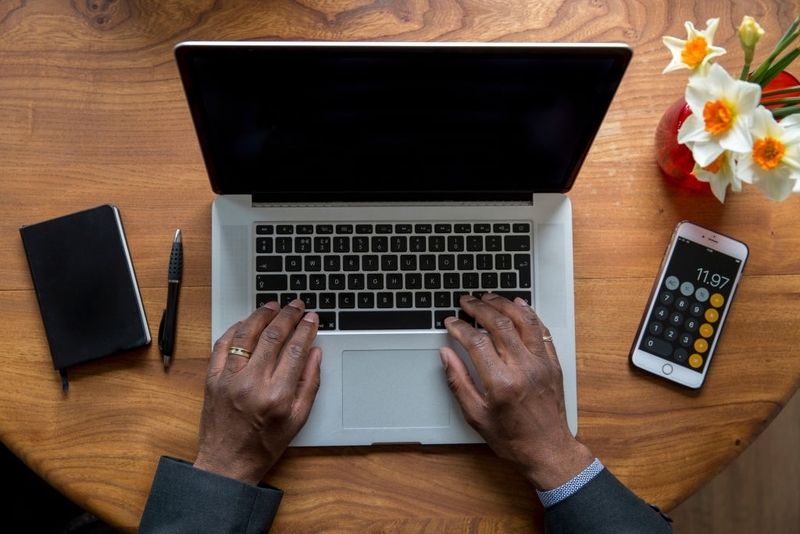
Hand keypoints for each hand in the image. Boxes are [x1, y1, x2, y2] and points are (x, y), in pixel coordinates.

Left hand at [193, 300, 321, 484]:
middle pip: (273, 336)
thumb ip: (310, 383)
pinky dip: (235, 329)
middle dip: (288, 316)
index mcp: (277, 395)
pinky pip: (222, 345)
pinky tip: (247, 322)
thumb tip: (314, 353)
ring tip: (273, 306)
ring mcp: (229, 379)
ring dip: (261, 315)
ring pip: (246, 334)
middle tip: (297, 306)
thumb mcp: (298, 419)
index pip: (295, 350)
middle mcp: (251, 384)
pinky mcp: (212, 379)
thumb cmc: (263, 445)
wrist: (227, 463)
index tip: (312, 319)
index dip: (306, 329)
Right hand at [440, 293, 593, 490]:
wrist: (548, 450)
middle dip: (479, 308)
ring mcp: (541, 364)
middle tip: (466, 302)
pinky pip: (541, 330)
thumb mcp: (475, 415)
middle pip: (499, 324)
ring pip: (523, 321)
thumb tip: (446, 355)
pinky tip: (518, 305)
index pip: (476, 342)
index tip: (451, 322)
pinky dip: (529, 314)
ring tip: (488, 297)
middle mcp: (523, 369)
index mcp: (501, 383)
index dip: (460, 328)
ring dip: (504, 304)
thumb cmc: (512, 438)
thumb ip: (458, 381)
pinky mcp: (553, 363)